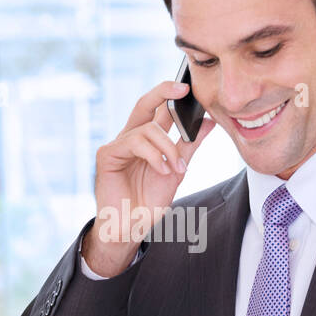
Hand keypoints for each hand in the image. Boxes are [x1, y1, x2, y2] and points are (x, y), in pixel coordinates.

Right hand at [82, 82, 216, 275]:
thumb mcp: (177, 170)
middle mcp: (131, 137)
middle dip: (163, 91)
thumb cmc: (149, 201)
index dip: (171, 95)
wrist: (131, 227)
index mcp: (147, 139)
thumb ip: (190, 145)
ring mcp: (118, 145)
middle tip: (183, 88)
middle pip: (144, 103)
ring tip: (176, 168)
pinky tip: (162, 170)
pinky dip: (153, 155)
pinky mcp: (107, 154)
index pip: (159, 109)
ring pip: (147, 129)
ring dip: (167, 147)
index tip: (191, 88)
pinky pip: (133, 142)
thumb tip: (209, 122)